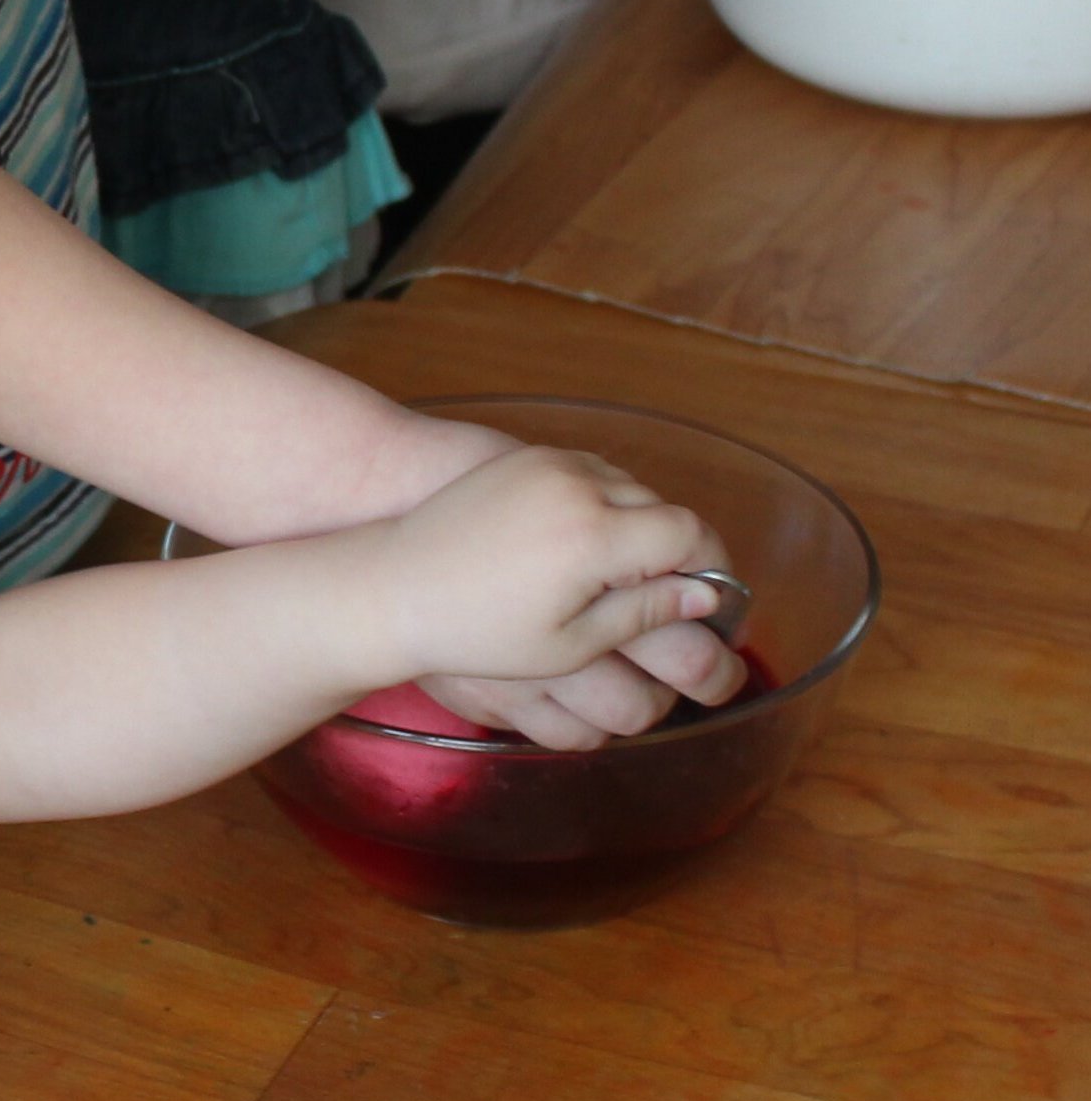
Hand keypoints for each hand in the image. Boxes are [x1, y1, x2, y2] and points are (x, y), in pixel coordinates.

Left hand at [373, 445, 736, 734]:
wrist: (392, 586)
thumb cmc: (476, 631)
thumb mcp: (569, 643)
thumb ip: (644, 613)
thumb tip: (705, 596)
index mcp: (591, 536)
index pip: (688, 535)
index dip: (709, 570)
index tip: (708, 605)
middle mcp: (575, 484)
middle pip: (662, 509)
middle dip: (676, 553)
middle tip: (666, 600)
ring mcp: (548, 463)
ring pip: (629, 487)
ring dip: (638, 525)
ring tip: (617, 579)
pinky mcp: (525, 457)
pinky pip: (590, 472)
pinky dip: (601, 504)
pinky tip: (580, 548)